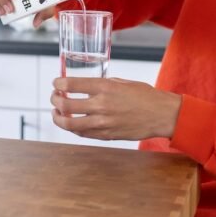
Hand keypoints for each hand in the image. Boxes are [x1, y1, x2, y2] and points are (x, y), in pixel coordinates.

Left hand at [50, 77, 181, 140]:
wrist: (161, 115)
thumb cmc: (144, 95)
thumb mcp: (121, 82)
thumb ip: (100, 85)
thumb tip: (83, 87)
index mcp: (105, 87)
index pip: (71, 85)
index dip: (58, 84)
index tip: (56, 83)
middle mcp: (101, 105)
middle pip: (66, 105)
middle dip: (55, 100)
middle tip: (54, 97)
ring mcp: (103, 122)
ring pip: (70, 124)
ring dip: (58, 118)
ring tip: (56, 113)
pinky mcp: (106, 135)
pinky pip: (82, 133)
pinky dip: (73, 128)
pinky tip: (71, 123)